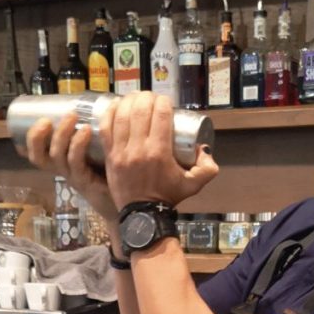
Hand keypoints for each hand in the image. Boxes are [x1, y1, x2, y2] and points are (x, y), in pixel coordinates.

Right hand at [25, 112, 118, 224]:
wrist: (130, 203)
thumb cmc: (115, 175)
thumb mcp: (101, 153)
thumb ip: (99, 134)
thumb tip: (106, 103)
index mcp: (64, 162)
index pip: (38, 153)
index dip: (30, 139)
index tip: (34, 122)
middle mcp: (65, 171)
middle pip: (40, 156)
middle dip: (39, 134)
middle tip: (51, 116)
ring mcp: (74, 177)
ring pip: (57, 157)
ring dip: (61, 134)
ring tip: (72, 116)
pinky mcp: (87, 182)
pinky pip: (76, 164)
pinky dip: (77, 145)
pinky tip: (86, 131)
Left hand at [98, 92, 218, 210]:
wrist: (143, 216)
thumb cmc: (168, 197)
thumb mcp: (193, 185)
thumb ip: (207, 168)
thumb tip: (203, 148)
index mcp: (159, 153)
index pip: (160, 115)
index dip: (163, 102)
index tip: (165, 102)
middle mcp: (139, 149)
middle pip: (140, 111)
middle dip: (147, 98)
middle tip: (151, 98)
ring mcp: (122, 152)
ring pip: (122, 115)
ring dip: (129, 101)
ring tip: (135, 98)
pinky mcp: (110, 156)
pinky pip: (106, 127)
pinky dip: (110, 112)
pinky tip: (116, 106)